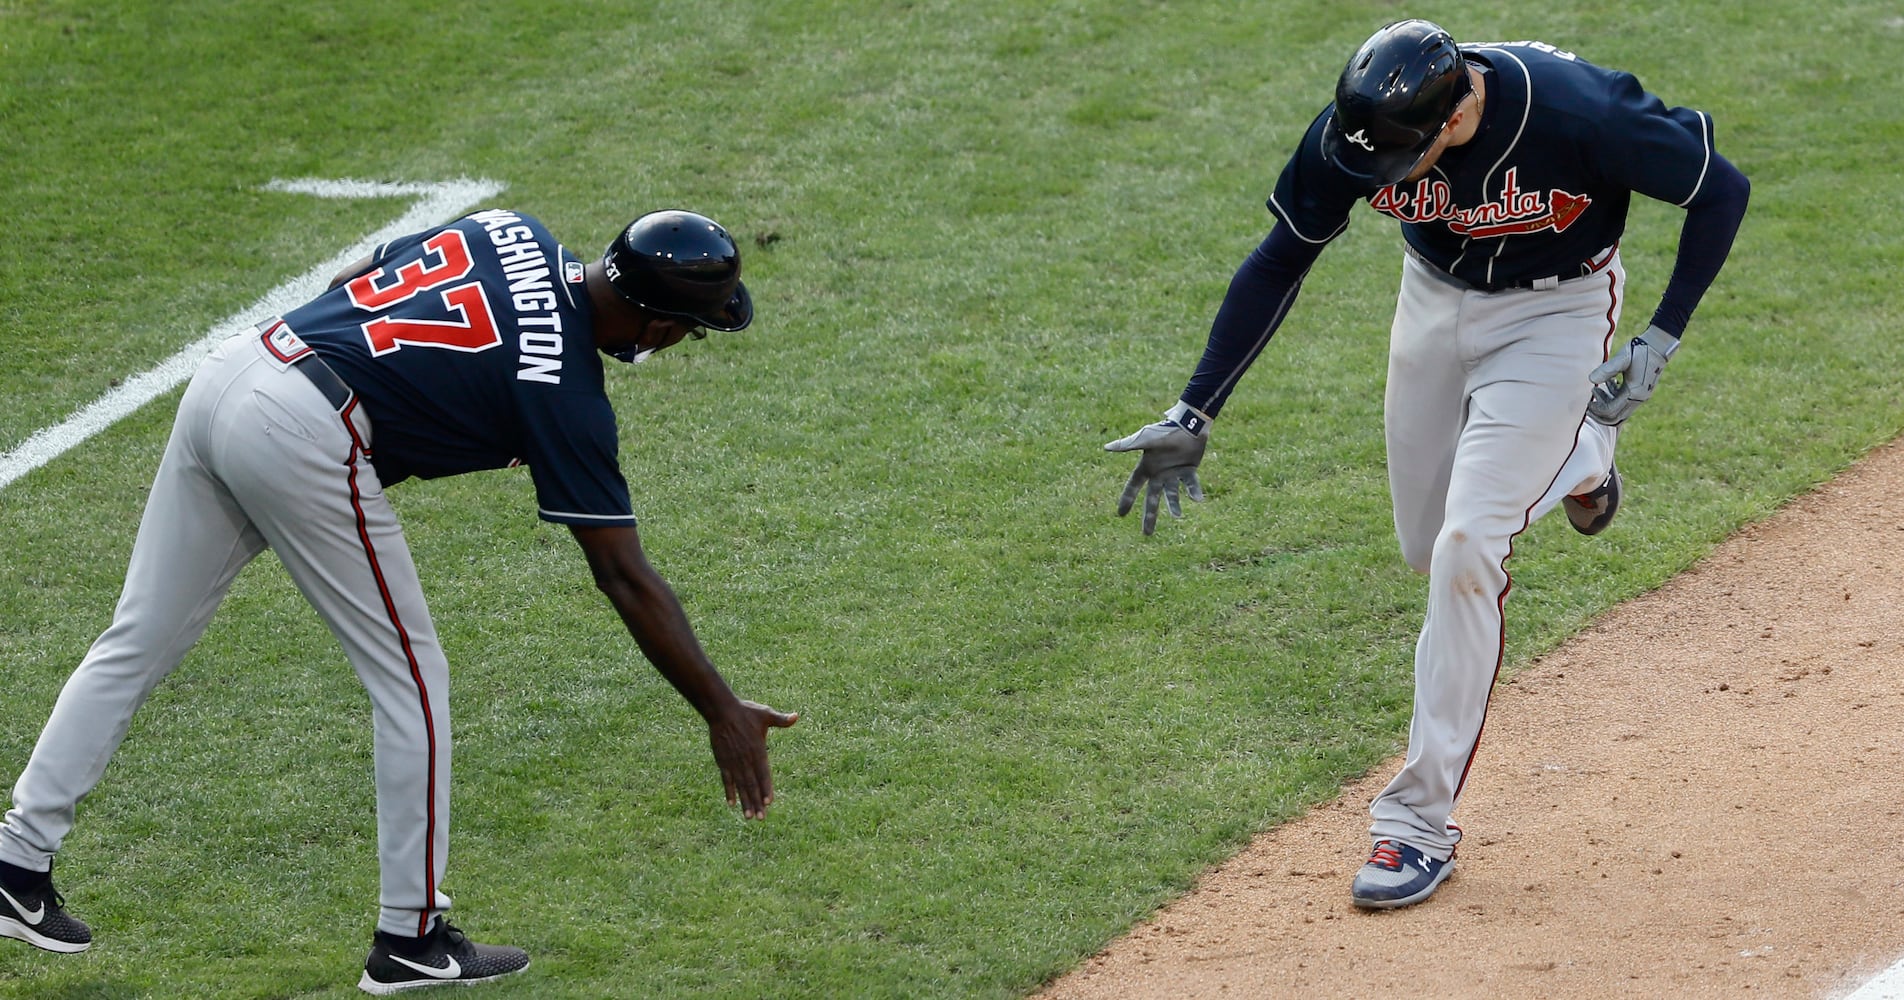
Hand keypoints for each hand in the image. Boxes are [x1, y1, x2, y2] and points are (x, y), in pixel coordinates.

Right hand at [707, 699, 798, 818]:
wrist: (722, 711)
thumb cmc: (746, 711)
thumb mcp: (765, 714)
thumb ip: (781, 720)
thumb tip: (796, 716)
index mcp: (758, 750)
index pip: (764, 774)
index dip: (766, 788)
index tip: (768, 803)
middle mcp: (746, 759)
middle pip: (752, 784)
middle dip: (756, 802)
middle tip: (761, 818)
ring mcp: (733, 762)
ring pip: (740, 786)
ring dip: (744, 801)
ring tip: (748, 816)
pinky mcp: (722, 761)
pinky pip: (726, 780)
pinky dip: (729, 791)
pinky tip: (732, 803)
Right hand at [1105, 405, 1209, 534]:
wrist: (1187, 424)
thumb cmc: (1164, 430)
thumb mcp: (1144, 439)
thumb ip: (1127, 445)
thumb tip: (1106, 447)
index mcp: (1146, 467)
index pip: (1133, 487)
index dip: (1126, 500)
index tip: (1121, 515)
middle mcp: (1159, 474)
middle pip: (1152, 499)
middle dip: (1149, 516)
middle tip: (1147, 534)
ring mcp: (1174, 474)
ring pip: (1172, 495)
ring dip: (1174, 505)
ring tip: (1177, 516)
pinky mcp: (1189, 471)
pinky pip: (1191, 484)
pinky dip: (1194, 492)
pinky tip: (1198, 500)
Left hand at [1587, 325, 1678, 425]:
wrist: (1659, 344)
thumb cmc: (1639, 350)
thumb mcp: (1622, 358)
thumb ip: (1607, 369)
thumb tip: (1591, 380)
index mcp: (1634, 393)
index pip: (1612, 410)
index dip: (1597, 409)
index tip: (1587, 403)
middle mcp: (1639, 398)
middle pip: (1617, 417)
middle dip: (1600, 413)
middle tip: (1587, 405)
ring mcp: (1641, 394)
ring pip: (1620, 409)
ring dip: (1606, 403)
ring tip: (1595, 390)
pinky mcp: (1641, 389)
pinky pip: (1625, 400)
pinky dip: (1614, 396)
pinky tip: (1609, 383)